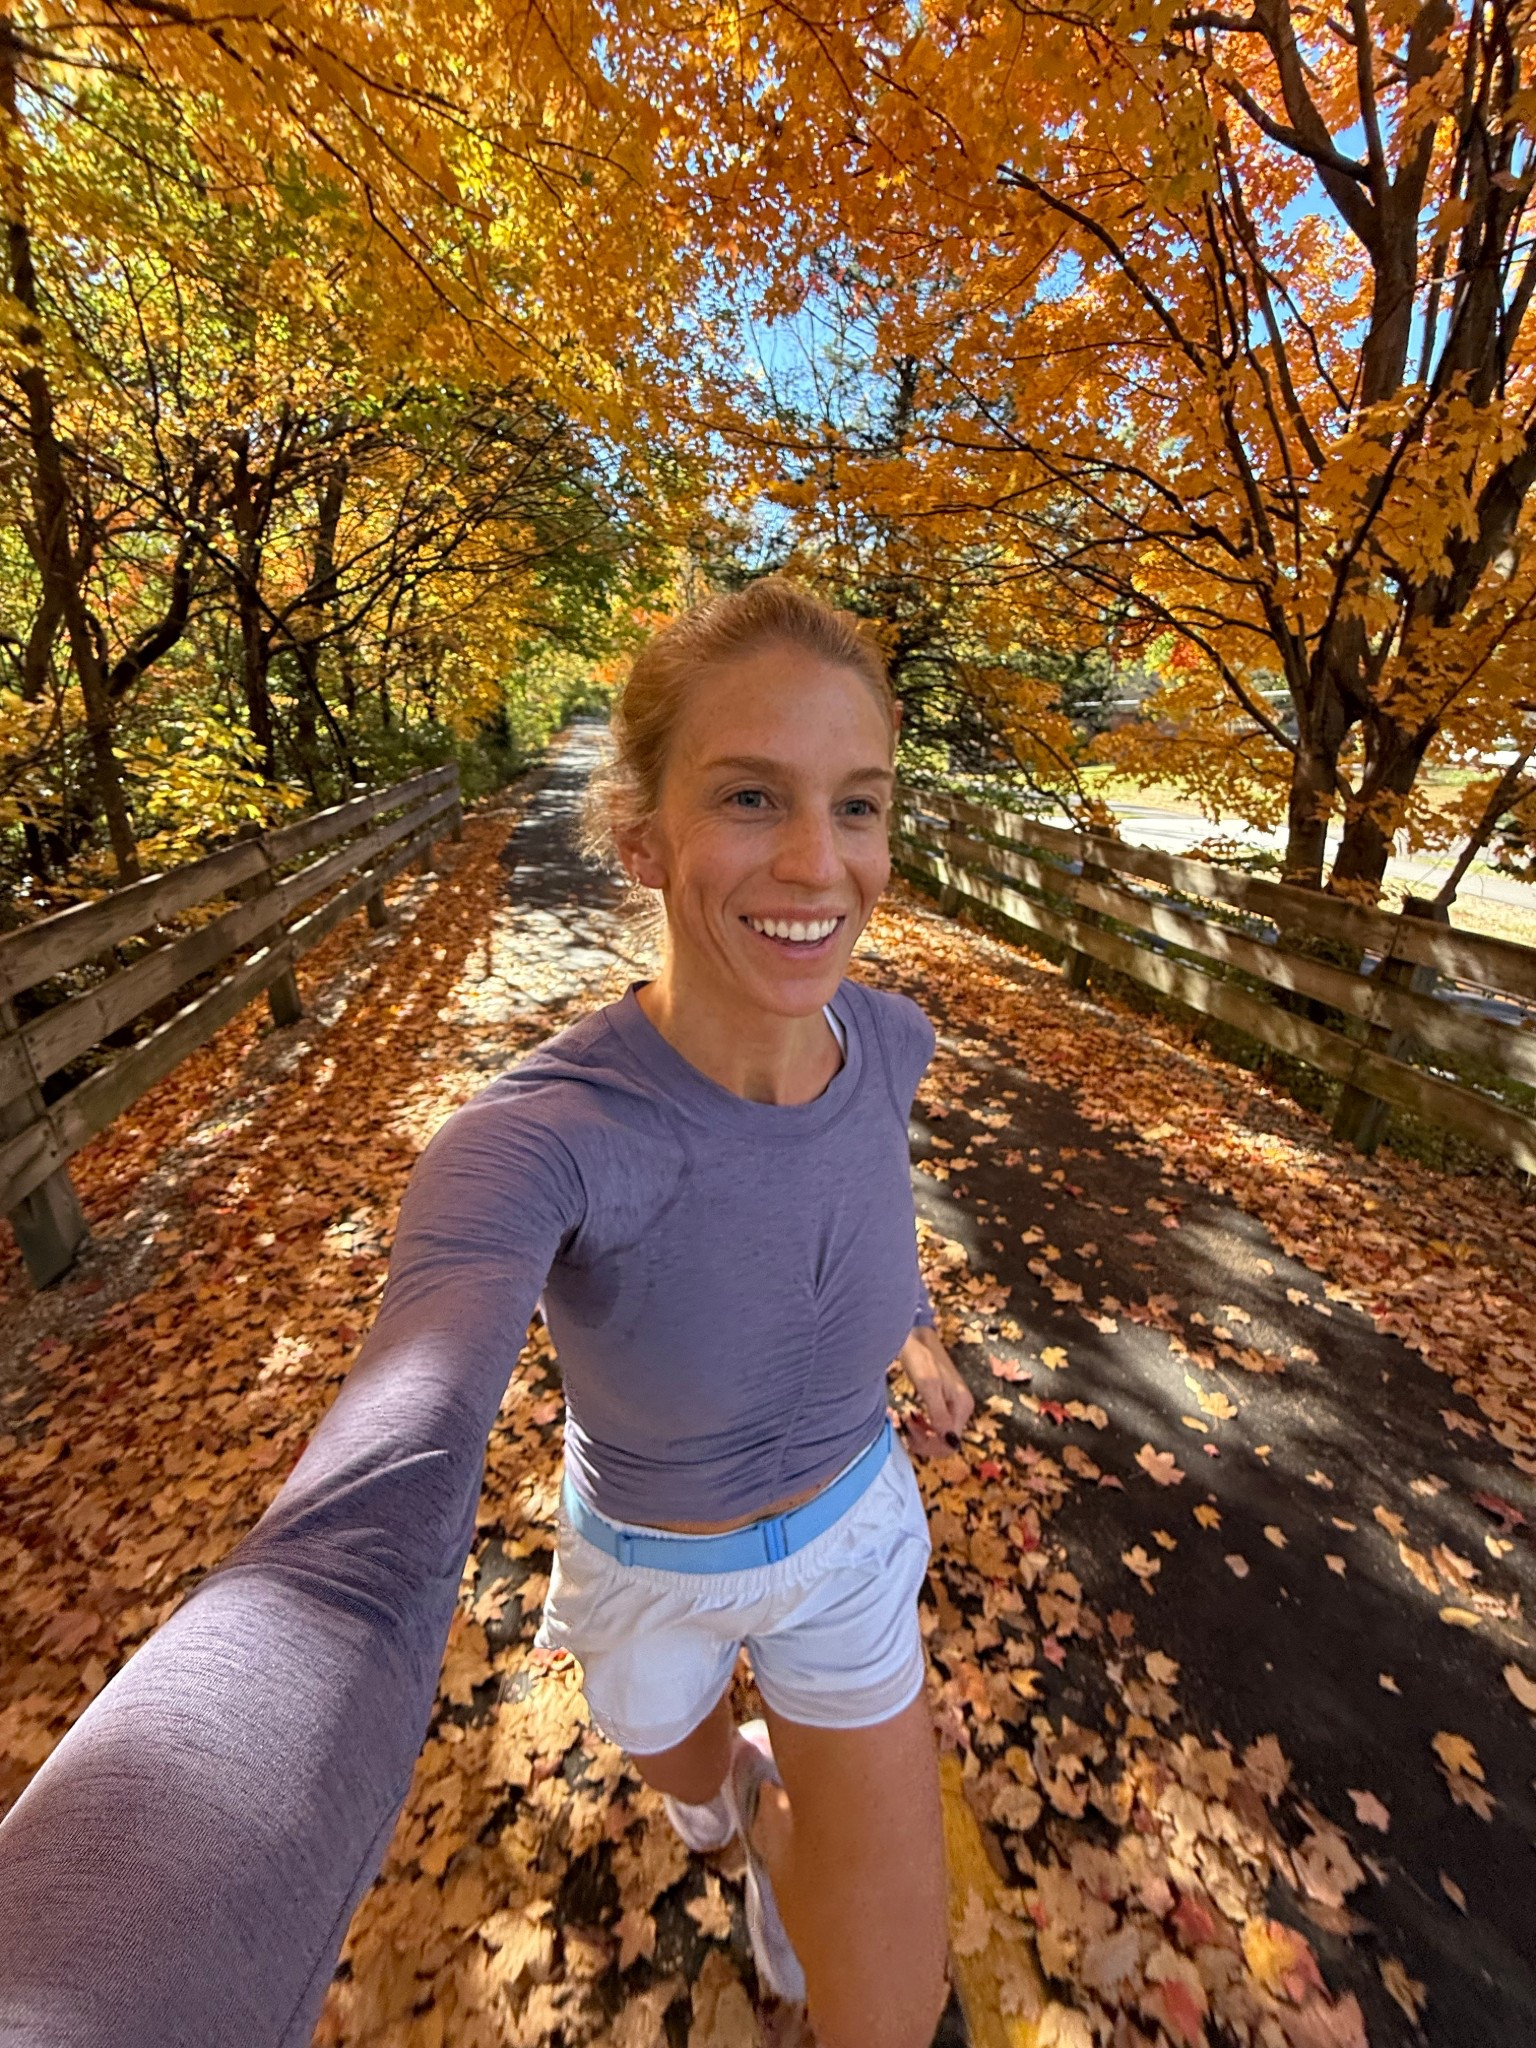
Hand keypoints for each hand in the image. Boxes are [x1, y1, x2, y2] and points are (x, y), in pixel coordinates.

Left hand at [895, 1326, 974, 1459]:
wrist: (916, 1336)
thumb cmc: (920, 1357)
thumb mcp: (928, 1386)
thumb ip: (939, 1414)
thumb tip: (951, 1443)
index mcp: (962, 1406)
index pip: (951, 1444)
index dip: (929, 1446)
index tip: (910, 1433)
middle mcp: (963, 1408)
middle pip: (947, 1442)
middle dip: (925, 1441)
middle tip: (906, 1425)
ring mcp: (954, 1406)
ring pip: (941, 1435)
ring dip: (923, 1435)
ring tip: (907, 1420)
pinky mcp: (945, 1402)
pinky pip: (937, 1425)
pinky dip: (923, 1426)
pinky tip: (912, 1417)